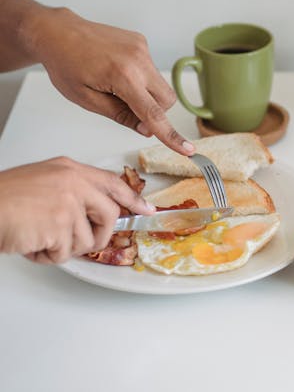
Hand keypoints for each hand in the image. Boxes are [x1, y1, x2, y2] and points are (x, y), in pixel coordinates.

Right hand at [0, 157, 154, 262]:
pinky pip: (65, 253)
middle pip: (109, 215)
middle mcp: (73, 183)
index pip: (112, 182)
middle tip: (75, 241)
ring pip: (86, 239)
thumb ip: (72, 190)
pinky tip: (31, 244)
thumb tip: (93, 212)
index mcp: (70, 169)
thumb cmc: (3, 197)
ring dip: (62, 248)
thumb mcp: (43, 180)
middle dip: (98, 235)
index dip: (132, 199)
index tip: (146, 209)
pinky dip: (46, 256)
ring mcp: (69, 204)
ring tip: (39, 238)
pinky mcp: (59, 226)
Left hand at [28, 7, 193, 155]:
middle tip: (125, 108)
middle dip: (154, 111)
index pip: (154, 114)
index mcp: (123, 76)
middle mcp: (138, 60)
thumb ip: (121, 116)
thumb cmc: (65, 64)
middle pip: (166, 100)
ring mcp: (142, 48)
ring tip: (116, 86)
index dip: (171, 135)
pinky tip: (117, 71)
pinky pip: (151, 70)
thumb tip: (148, 129)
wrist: (58, 32)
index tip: (187, 149)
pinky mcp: (142, 42)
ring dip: (146, 94)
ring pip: (161, 86)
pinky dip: (140, 78)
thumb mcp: (87, 100)